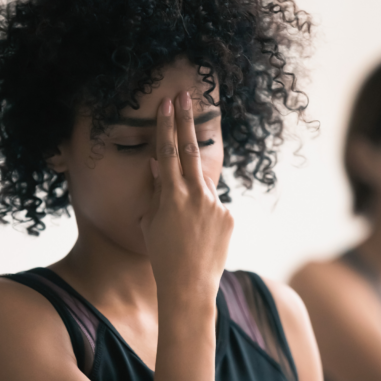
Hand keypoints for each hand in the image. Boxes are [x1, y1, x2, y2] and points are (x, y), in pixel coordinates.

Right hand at [140, 92, 233, 303]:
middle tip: (187, 95)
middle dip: (187, 120)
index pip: (167, 151)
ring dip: (192, 195)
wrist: (189, 285)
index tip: (169, 102)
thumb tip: (158, 164)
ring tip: (186, 227)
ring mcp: (215, 204)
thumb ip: (157, 190)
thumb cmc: (162, 255)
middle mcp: (196, 194)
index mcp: (171, 194)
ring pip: (202, 186)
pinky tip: (199, 239)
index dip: (167, 125)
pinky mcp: (230, 216)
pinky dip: (205, 216)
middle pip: (190, 149)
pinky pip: (214, 206)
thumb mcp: (151, 221)